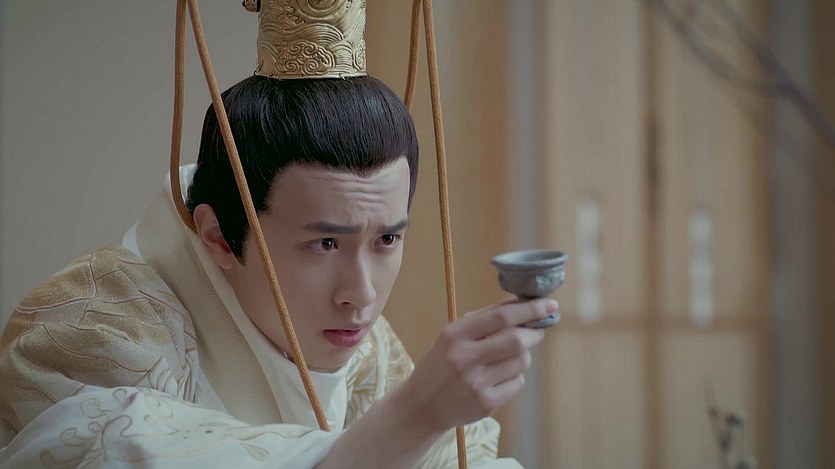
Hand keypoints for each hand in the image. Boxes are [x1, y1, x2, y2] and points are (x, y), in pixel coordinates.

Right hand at [398, 298, 557, 431]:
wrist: (421, 406)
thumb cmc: (442, 363)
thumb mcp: (452, 336)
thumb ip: (485, 318)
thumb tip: (523, 302)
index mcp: (455, 335)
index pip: (500, 317)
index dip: (529, 309)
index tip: (549, 304)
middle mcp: (465, 358)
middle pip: (517, 340)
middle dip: (535, 333)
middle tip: (538, 330)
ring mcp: (476, 383)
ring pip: (521, 362)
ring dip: (523, 356)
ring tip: (507, 358)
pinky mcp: (485, 403)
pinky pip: (517, 383)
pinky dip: (515, 377)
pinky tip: (498, 379)